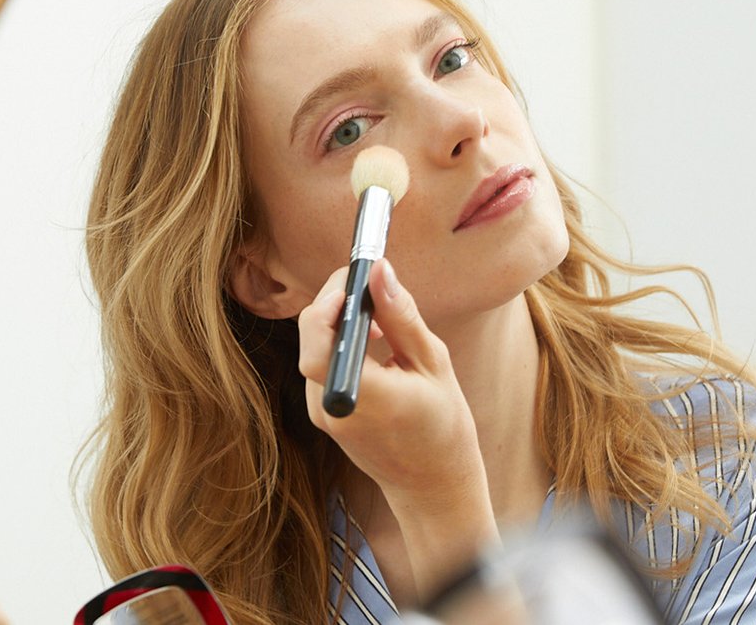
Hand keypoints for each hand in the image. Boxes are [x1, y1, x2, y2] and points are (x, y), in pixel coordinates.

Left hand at [297, 258, 485, 503]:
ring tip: (380, 320)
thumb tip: (380, 270)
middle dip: (336, 301)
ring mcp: (323, 413)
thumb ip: (401, 316)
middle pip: (312, 337)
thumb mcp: (433, 363)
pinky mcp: (323, 413)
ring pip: (314, 347)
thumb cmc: (443, 426)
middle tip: (370, 284)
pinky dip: (340, 344)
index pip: (319, 340)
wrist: (432, 484)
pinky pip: (321, 364)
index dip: (331, 301)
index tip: (359, 276)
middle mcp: (332, 407)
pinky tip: (372, 343)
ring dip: (339, 322)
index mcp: (365, 398)